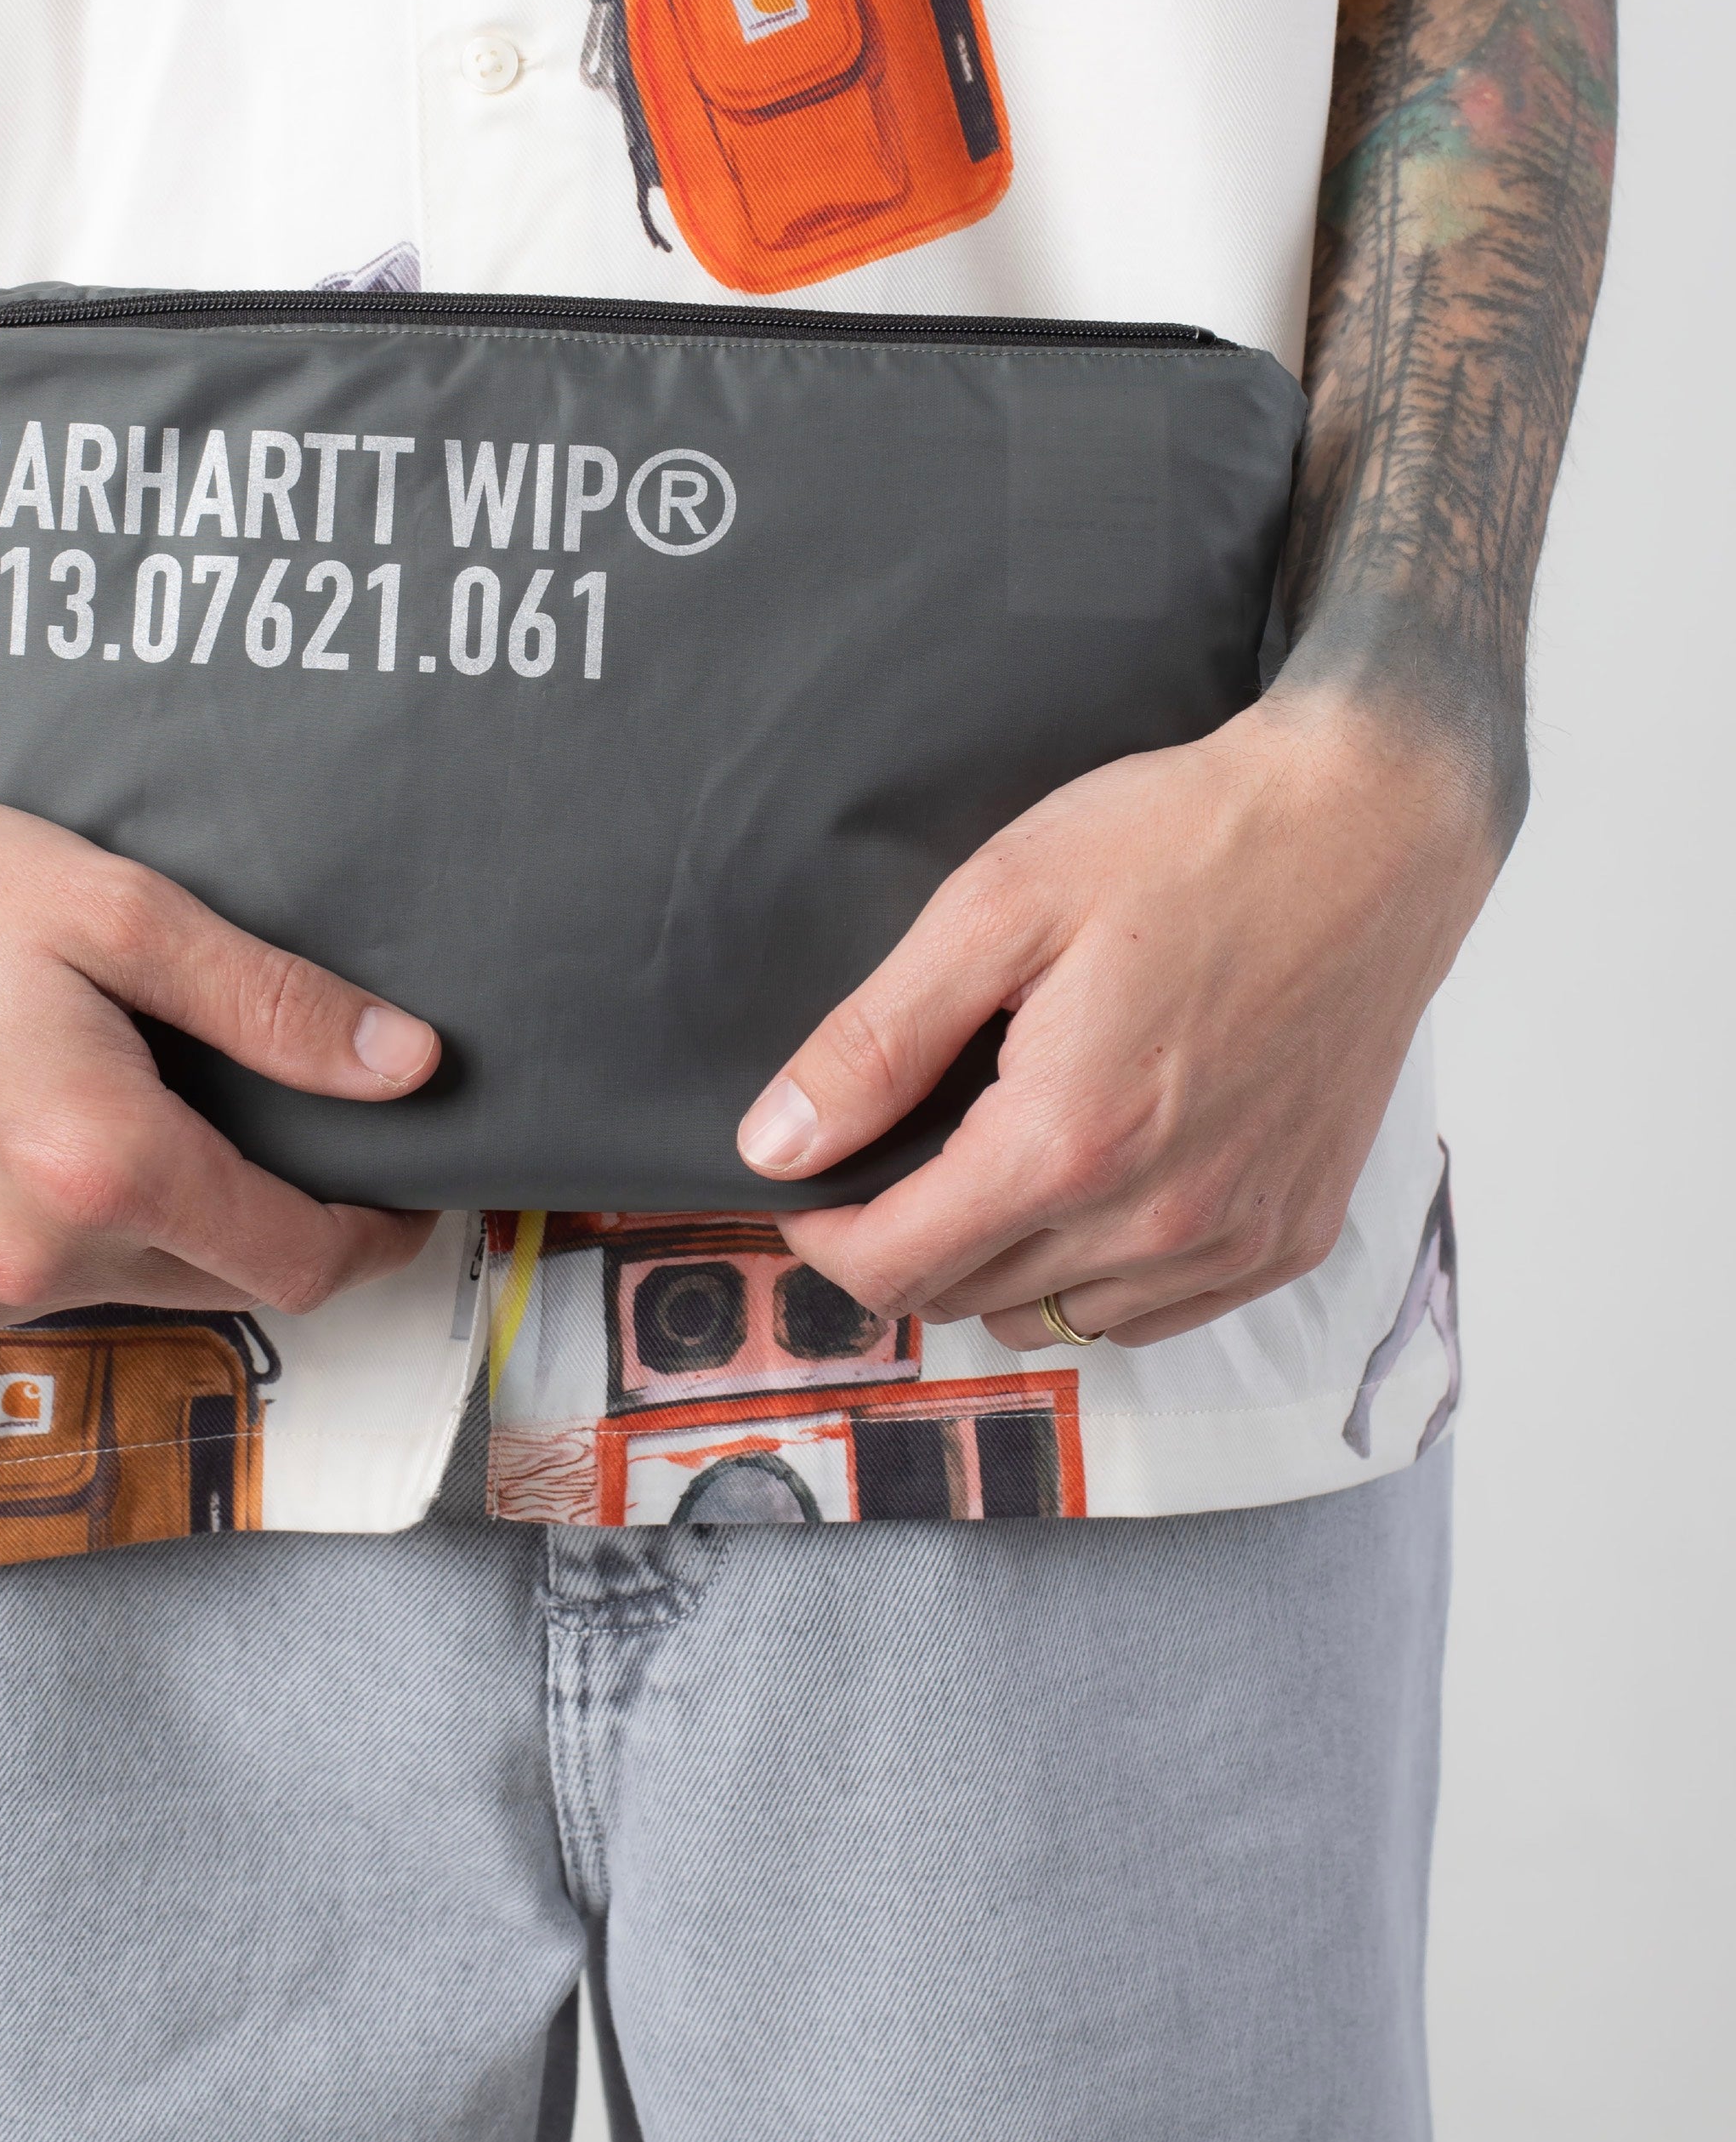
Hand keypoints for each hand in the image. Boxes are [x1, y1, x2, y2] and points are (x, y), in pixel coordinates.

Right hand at [0, 687, 440, 1343]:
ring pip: (116, 1292)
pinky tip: (27, 1146)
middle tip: (285, 1143)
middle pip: (214, 1285)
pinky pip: (16, 1295)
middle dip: (269, 1226)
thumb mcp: (116, 909)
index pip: (294, 1261)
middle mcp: (24, 1262)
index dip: (371, 1239)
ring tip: (132, 1115)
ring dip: (154, 1231)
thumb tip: (406, 1066)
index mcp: (101, 1170)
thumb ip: (272, 1001)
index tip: (404, 1204)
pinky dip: (54, 1241)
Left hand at [736, 689, 1497, 1346]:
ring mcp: (1237, 1239)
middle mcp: (1159, 1221)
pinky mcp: (1296, 1232)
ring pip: (1058, 1316)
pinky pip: (1157, 1312)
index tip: (809, 1177)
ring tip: (999, 1148)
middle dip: (906, 1237)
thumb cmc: (1184, 842)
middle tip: (900, 1141)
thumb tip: (773, 1146)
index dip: (824, 1235)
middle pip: (966, 1297)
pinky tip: (1098, 1176)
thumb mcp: (997, 905)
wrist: (1368, 825)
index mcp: (1067, 1146)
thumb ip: (876, 1041)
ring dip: (1001, 1259)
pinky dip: (1102, 1271)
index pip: (893, 1271)